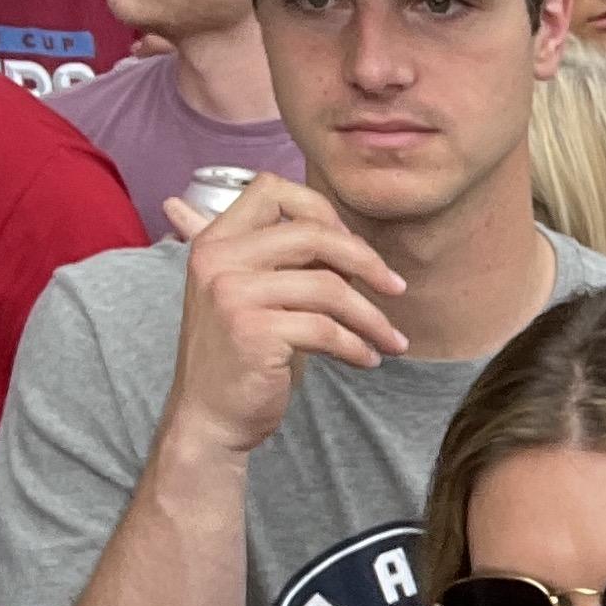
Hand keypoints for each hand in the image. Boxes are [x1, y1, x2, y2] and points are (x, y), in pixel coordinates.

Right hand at [159, 175, 409, 459]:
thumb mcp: (255, 295)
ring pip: (329, 287)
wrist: (209, 417)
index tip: (353, 246)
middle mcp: (218, 259)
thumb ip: (287, 261)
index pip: (271, 188)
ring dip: (372, 317)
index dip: (322, 210)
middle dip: (366, 260)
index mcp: (216, 240)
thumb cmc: (244, 355)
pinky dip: (357, 346)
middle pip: (312, 233)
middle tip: (396, 288)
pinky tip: (367, 359)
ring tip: (391, 340)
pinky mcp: (252, 331)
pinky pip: (326, 329)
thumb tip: (352, 242)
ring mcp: (231, 294)